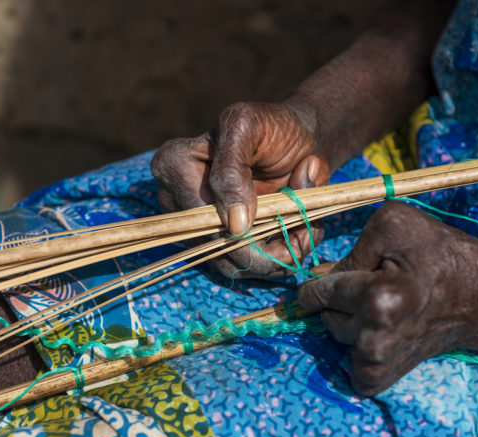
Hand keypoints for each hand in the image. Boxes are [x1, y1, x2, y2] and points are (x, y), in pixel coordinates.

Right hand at [151, 101, 330, 275]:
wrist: (299, 141)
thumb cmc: (272, 127)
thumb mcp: (248, 128)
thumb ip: (231, 171)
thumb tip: (232, 225)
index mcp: (173, 165)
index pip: (198, 215)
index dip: (238, 229)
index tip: (283, 213)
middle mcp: (175, 200)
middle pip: (214, 246)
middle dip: (264, 248)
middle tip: (304, 230)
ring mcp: (194, 225)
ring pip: (230, 264)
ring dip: (274, 256)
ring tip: (304, 228)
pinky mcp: (217, 244)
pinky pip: (243, 267)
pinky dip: (276, 257)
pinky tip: (295, 233)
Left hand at [298, 201, 477, 395]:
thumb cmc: (443, 255)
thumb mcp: (395, 226)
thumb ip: (352, 248)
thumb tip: (325, 277)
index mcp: (376, 299)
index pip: (319, 292)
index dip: (319, 282)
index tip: (321, 281)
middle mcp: (375, 339)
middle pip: (328, 315)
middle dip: (343, 300)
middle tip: (379, 287)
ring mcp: (381, 363)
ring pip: (340, 338)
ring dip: (354, 323)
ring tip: (388, 309)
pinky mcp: (387, 377)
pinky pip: (354, 372)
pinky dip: (361, 354)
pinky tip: (385, 335)